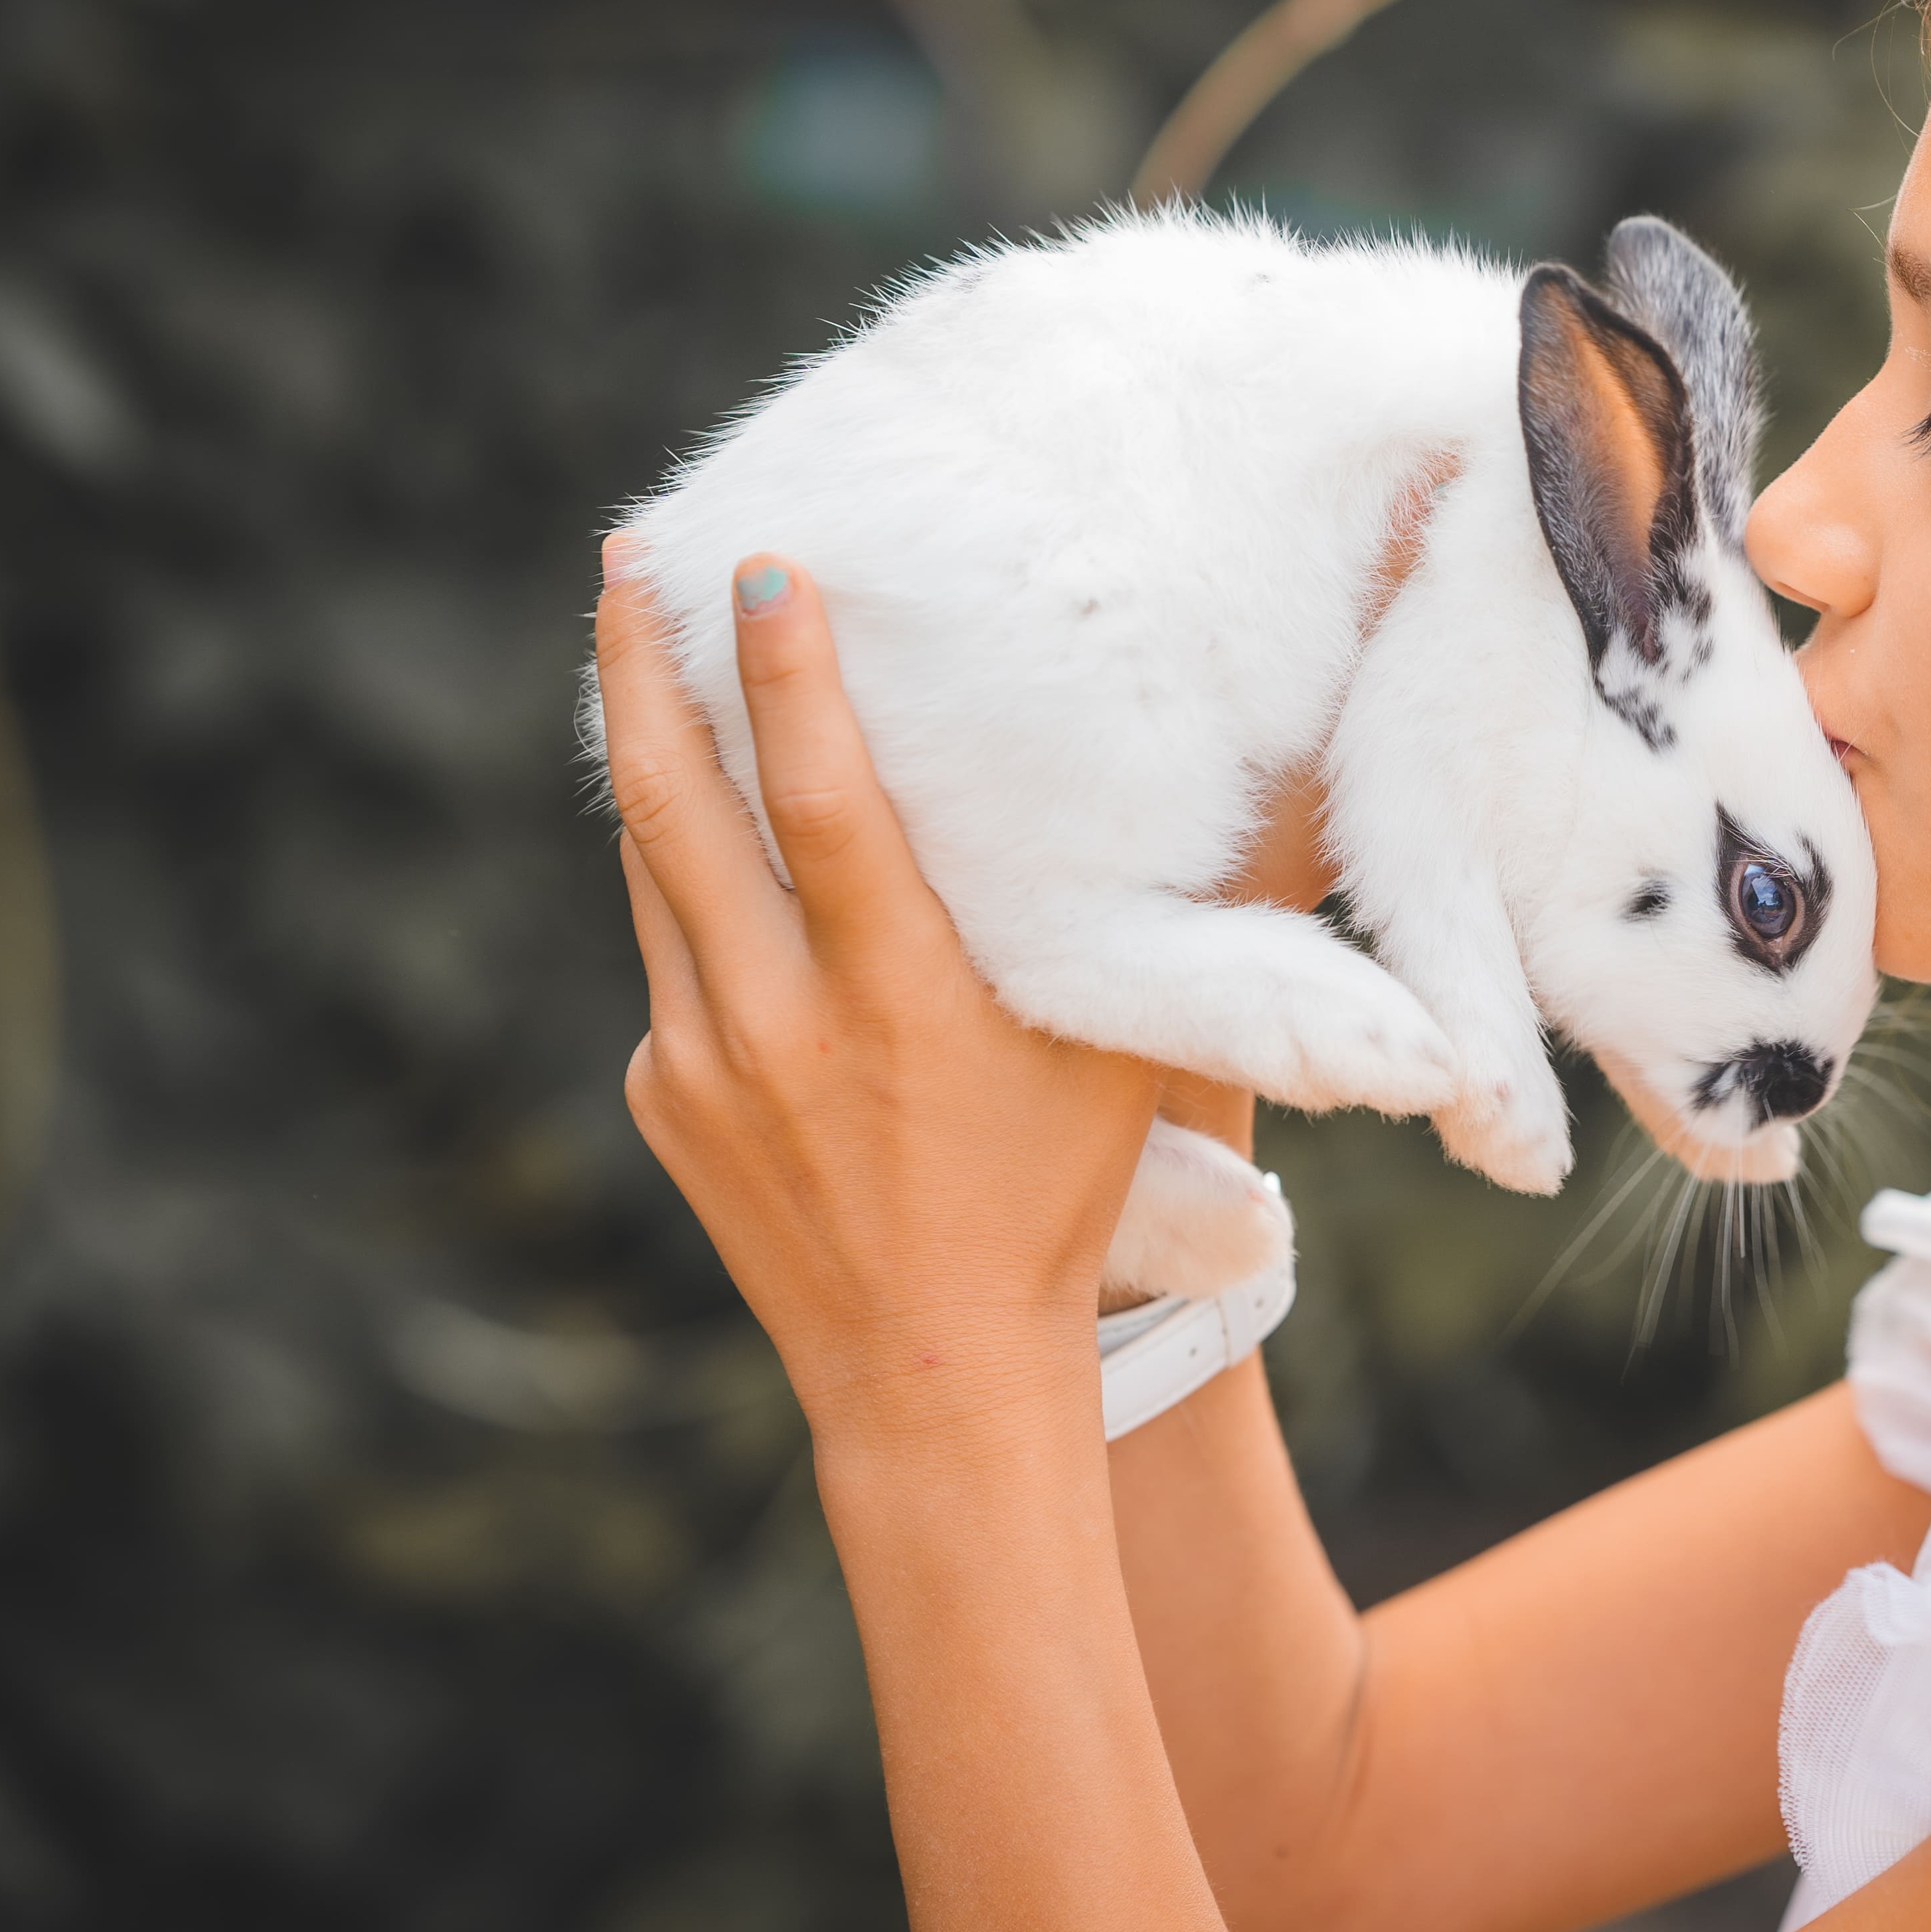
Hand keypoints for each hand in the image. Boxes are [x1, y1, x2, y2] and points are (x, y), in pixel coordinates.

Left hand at [594, 539, 1161, 1454]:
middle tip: (626, 553)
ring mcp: (697, 1062)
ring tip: (634, 642)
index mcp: (894, 999)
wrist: (933, 1378)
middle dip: (640, 666)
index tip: (756, 563)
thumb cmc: (1058, 1198)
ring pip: (655, 867)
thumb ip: (1187, 916)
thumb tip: (1304, 779)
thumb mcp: (1127, 1053)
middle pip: (676, 807)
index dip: (784, 675)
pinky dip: (679, 869)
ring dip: (643, 748)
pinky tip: (696, 813)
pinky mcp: (660, 1095)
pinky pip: (667, 950)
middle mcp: (774, 1022)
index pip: (818, 802)